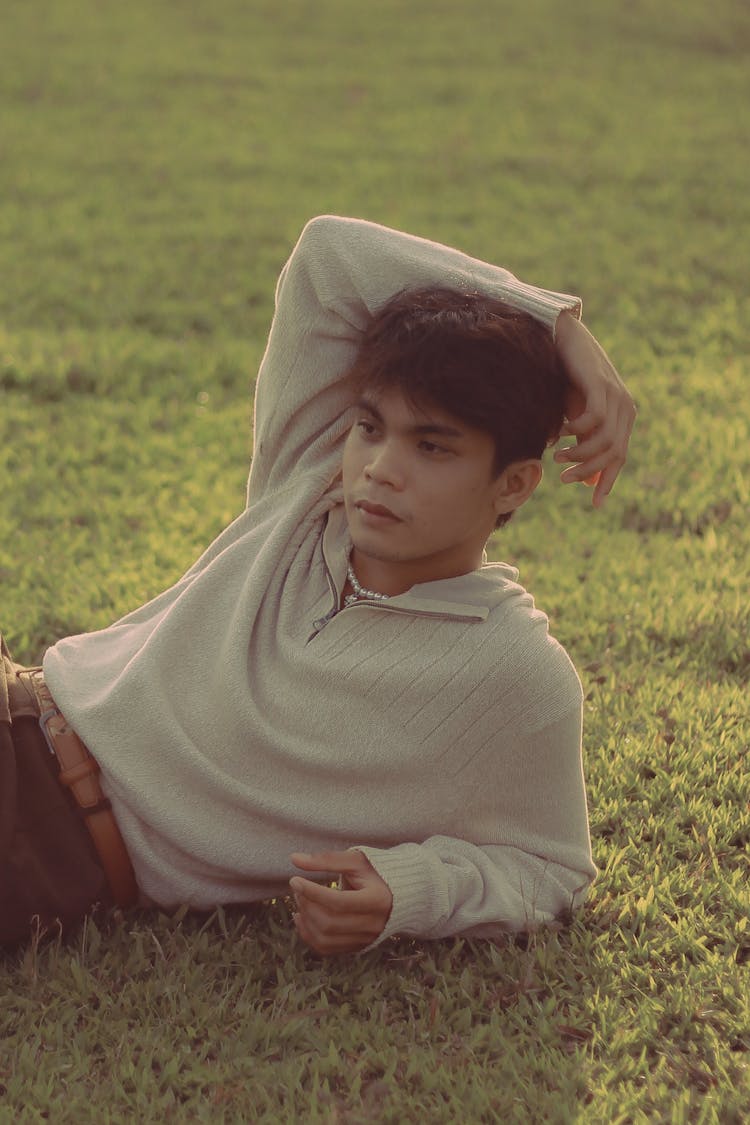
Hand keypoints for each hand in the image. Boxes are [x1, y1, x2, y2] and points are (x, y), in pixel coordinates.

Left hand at [289, 850, 392, 954]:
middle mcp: (373, 925)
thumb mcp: (355, 860)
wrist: (394, 894)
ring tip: (301, 900)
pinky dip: (308, 934)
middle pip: (329, 922)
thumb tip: (294, 858)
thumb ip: (326, 859)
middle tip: (298, 888)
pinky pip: (325, 949)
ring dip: (305, 919)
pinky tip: (302, 916)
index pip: (338, 902)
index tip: (294, 880)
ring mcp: (364, 940)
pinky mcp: (356, 948)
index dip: (312, 892)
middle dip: (307, 905)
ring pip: (325, 938)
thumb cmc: (374, 872)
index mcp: (377, 900)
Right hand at [553, 312, 635, 506]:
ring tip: (557, 458)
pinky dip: (575, 431)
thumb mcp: (576, 416)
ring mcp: (616, 397)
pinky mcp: (602, 386)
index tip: (595, 504)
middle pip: (613, 454)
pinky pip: (593, 420)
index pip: (620, 458)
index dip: (608, 482)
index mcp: (623, 418)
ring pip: (604, 441)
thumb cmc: (569, 379)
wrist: (565, 339)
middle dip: (587, 472)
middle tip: (563, 479)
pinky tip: (559, 433)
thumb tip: (583, 475)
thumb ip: (583, 442)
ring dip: (579, 455)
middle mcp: (625, 409)